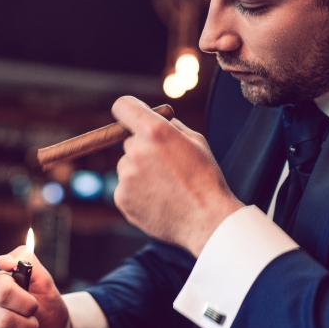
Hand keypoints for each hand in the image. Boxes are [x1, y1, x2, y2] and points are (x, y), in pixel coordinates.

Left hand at [111, 95, 241, 255]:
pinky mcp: (121, 198)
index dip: (128, 110)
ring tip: (166, 187)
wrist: (206, 221)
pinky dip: (137, 192)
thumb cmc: (205, 179)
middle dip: (144, 149)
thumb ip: (169, 125)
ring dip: (140, 172)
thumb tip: (152, 116)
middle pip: (128, 141)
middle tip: (166, 166)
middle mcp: (135, 151)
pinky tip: (159, 200)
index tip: (131, 116)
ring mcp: (126, 176)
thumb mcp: (195, 141)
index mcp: (154, 131)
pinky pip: (125, 188)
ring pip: (127, 166)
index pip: (123, 106)